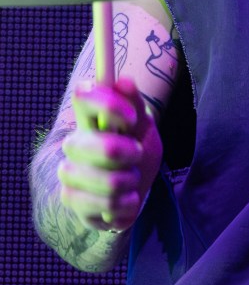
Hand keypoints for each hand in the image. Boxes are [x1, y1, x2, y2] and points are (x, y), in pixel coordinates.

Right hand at [57, 77, 162, 233]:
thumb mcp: (143, 128)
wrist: (128, 194)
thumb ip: (135, 105)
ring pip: (111, 181)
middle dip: (132, 155)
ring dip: (131, 182)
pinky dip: (127, 204)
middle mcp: (74, 143)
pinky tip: (124, 200)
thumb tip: (124, 80)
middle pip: (106, 147)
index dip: (110, 105)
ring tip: (129, 180)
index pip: (84, 96)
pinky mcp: (71, 200)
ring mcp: (69, 172)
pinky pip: (108, 204)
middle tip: (135, 155)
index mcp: (90, 119)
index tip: (131, 118)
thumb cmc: (135, 155)